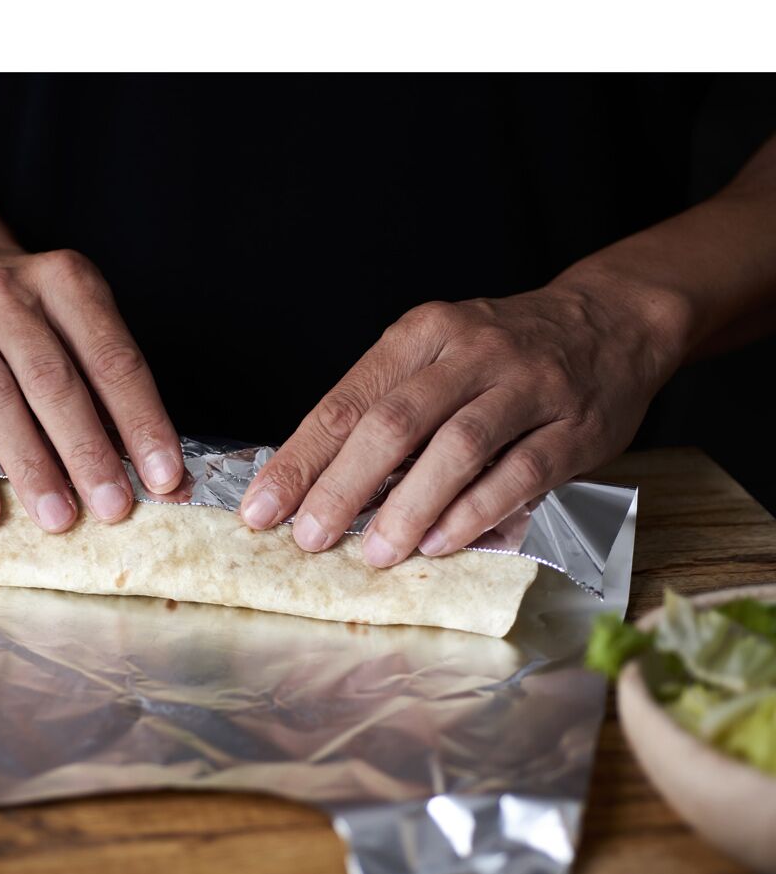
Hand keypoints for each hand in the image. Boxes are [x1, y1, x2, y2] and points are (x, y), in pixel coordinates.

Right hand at [0, 230, 183, 530]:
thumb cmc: (25, 314)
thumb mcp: (72, 321)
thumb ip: (107, 387)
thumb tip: (153, 472)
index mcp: (65, 282)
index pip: (113, 360)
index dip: (142, 421)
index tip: (164, 476)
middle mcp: (7, 297)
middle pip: (54, 382)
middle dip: (88, 451)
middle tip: (114, 506)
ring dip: (31, 467)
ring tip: (58, 518)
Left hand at [240, 280, 687, 564]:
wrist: (611, 321)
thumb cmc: (500, 352)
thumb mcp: (435, 354)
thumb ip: (384, 406)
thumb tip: (314, 482)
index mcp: (421, 334)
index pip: (346, 402)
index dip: (299, 460)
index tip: (261, 508)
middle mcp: (471, 352)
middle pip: (394, 423)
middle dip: (342, 486)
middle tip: (308, 537)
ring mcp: (527, 386)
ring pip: (456, 447)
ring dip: (409, 506)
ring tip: (374, 552)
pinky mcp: (574, 427)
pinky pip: (519, 473)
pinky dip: (475, 511)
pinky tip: (441, 543)